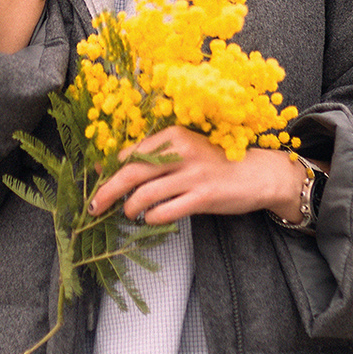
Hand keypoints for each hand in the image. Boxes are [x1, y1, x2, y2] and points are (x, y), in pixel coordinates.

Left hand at [90, 127, 307, 225]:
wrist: (258, 174)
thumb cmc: (217, 162)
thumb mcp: (187, 150)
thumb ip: (159, 155)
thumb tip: (119, 167)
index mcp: (174, 135)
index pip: (132, 152)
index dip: (109, 168)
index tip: (94, 180)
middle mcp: (181, 150)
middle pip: (132, 172)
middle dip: (108, 190)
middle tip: (94, 205)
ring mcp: (192, 174)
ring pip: (145, 194)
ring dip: (130, 208)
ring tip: (128, 213)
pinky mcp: (203, 196)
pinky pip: (166, 211)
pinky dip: (152, 218)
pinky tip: (151, 219)